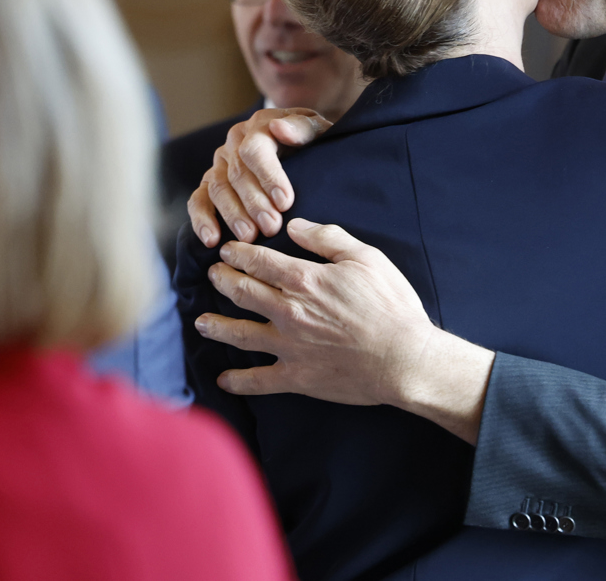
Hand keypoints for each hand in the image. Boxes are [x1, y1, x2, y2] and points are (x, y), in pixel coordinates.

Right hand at [187, 108, 330, 245]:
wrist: (303, 146)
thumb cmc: (311, 142)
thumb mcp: (317, 129)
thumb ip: (302, 127)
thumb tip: (279, 128)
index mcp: (259, 125)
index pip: (255, 149)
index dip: (268, 176)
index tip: (285, 202)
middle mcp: (235, 142)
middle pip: (237, 173)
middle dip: (254, 203)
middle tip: (271, 227)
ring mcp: (220, 163)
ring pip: (218, 189)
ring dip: (233, 215)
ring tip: (249, 237)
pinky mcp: (210, 183)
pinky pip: (198, 200)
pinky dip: (201, 220)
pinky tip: (212, 239)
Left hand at [194, 219, 493, 443]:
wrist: (404, 359)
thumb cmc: (391, 306)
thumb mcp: (367, 259)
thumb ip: (327, 239)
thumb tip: (294, 226)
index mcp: (305, 280)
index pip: (259, 261)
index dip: (239, 253)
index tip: (227, 250)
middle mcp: (289, 312)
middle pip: (243, 292)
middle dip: (223, 280)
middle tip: (212, 275)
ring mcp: (289, 347)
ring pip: (240, 334)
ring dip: (217, 326)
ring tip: (201, 321)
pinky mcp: (297, 377)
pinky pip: (259, 380)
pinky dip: (238, 381)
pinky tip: (224, 379)